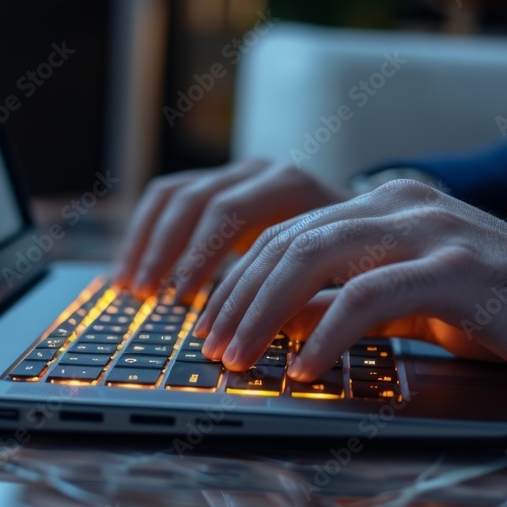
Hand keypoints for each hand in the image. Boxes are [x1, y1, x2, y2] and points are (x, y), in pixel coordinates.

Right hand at [113, 159, 351, 301]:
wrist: (374, 219)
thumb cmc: (364, 256)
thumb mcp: (353, 274)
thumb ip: (320, 299)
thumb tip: (287, 334)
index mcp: (294, 186)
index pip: (233, 215)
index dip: (204, 261)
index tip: (188, 306)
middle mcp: (263, 171)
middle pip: (201, 202)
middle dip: (174, 256)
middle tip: (156, 301)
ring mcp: (238, 174)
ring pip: (176, 197)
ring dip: (150, 243)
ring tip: (135, 289)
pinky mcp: (220, 185)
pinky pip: (168, 198)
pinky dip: (146, 233)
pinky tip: (132, 270)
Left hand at [194, 179, 506, 404]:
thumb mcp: (422, 298)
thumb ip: (360, 297)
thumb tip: (292, 325)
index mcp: (390, 204)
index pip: (290, 231)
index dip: (243, 278)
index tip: (215, 323)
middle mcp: (403, 205)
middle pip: (290, 239)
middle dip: (238, 296)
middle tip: (212, 346)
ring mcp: (432, 232)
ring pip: (316, 257)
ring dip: (265, 311)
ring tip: (239, 357)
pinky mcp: (460, 270)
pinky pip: (370, 298)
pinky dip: (327, 333)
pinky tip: (306, 368)